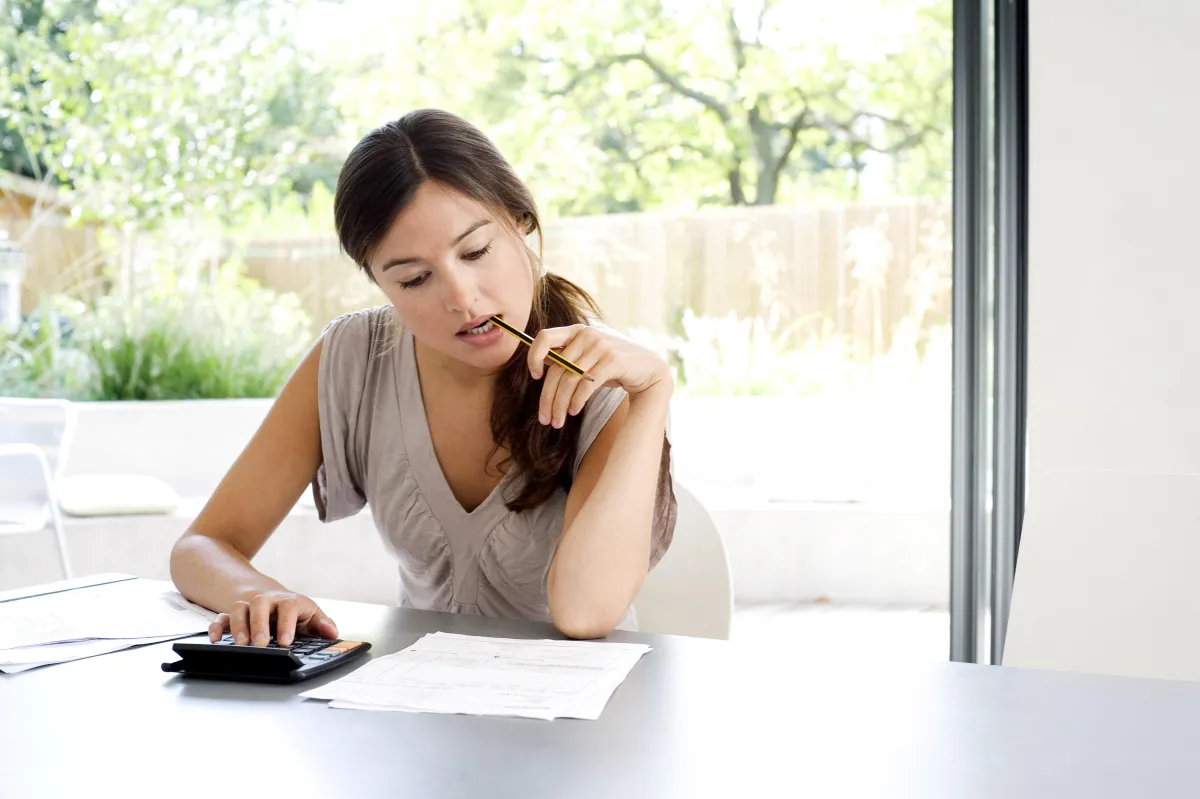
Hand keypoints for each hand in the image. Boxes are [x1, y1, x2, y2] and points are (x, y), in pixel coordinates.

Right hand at [208, 589, 338, 646]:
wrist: (275, 598)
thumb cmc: (296, 611)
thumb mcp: (311, 615)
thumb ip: (322, 624)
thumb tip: (331, 632)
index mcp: (289, 602)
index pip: (288, 607)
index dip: (287, 624)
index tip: (285, 642)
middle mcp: (267, 602)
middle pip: (260, 606)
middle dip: (259, 625)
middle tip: (260, 645)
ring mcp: (249, 608)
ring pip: (239, 610)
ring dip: (238, 627)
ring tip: (241, 645)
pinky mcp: (233, 616)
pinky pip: (221, 618)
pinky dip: (217, 627)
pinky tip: (216, 640)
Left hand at [526, 324, 672, 428]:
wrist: (649, 369)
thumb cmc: (613, 366)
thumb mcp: (588, 358)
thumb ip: (567, 358)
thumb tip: (539, 364)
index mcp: (577, 330)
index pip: (544, 337)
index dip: (533, 356)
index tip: (534, 376)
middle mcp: (587, 335)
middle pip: (556, 368)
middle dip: (547, 397)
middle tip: (545, 419)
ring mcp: (601, 346)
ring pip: (569, 380)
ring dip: (560, 405)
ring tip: (557, 422)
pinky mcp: (613, 361)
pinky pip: (586, 385)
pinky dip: (576, 401)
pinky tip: (573, 412)